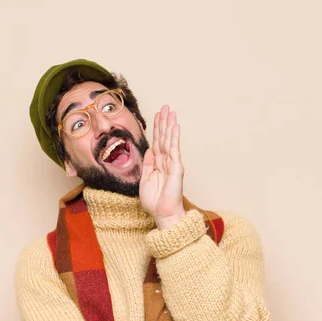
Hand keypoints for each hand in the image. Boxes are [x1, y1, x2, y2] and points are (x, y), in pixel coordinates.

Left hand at [139, 105, 185, 229]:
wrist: (162, 214)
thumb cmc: (154, 201)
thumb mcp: (145, 179)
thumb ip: (147, 164)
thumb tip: (149, 150)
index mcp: (157, 164)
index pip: (157, 142)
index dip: (157, 129)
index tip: (157, 116)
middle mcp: (165, 161)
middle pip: (164, 138)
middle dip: (164, 122)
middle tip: (165, 107)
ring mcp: (172, 163)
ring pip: (169, 140)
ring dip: (169, 125)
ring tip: (170, 111)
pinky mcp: (176, 167)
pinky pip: (174, 149)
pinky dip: (174, 137)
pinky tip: (175, 126)